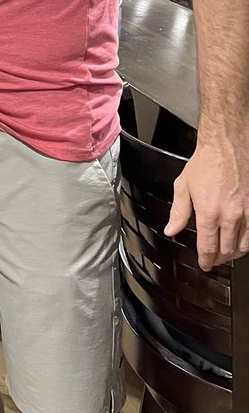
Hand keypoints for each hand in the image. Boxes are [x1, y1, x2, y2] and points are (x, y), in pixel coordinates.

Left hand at [165, 140, 248, 269]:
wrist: (227, 147)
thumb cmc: (206, 163)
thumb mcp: (183, 187)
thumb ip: (178, 212)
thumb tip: (171, 230)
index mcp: (209, 213)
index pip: (208, 247)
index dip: (205, 260)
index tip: (204, 264)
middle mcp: (230, 216)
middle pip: (227, 250)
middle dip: (218, 259)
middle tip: (213, 260)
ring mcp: (247, 213)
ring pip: (244, 245)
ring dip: (234, 254)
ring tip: (226, 254)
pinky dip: (247, 242)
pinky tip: (241, 242)